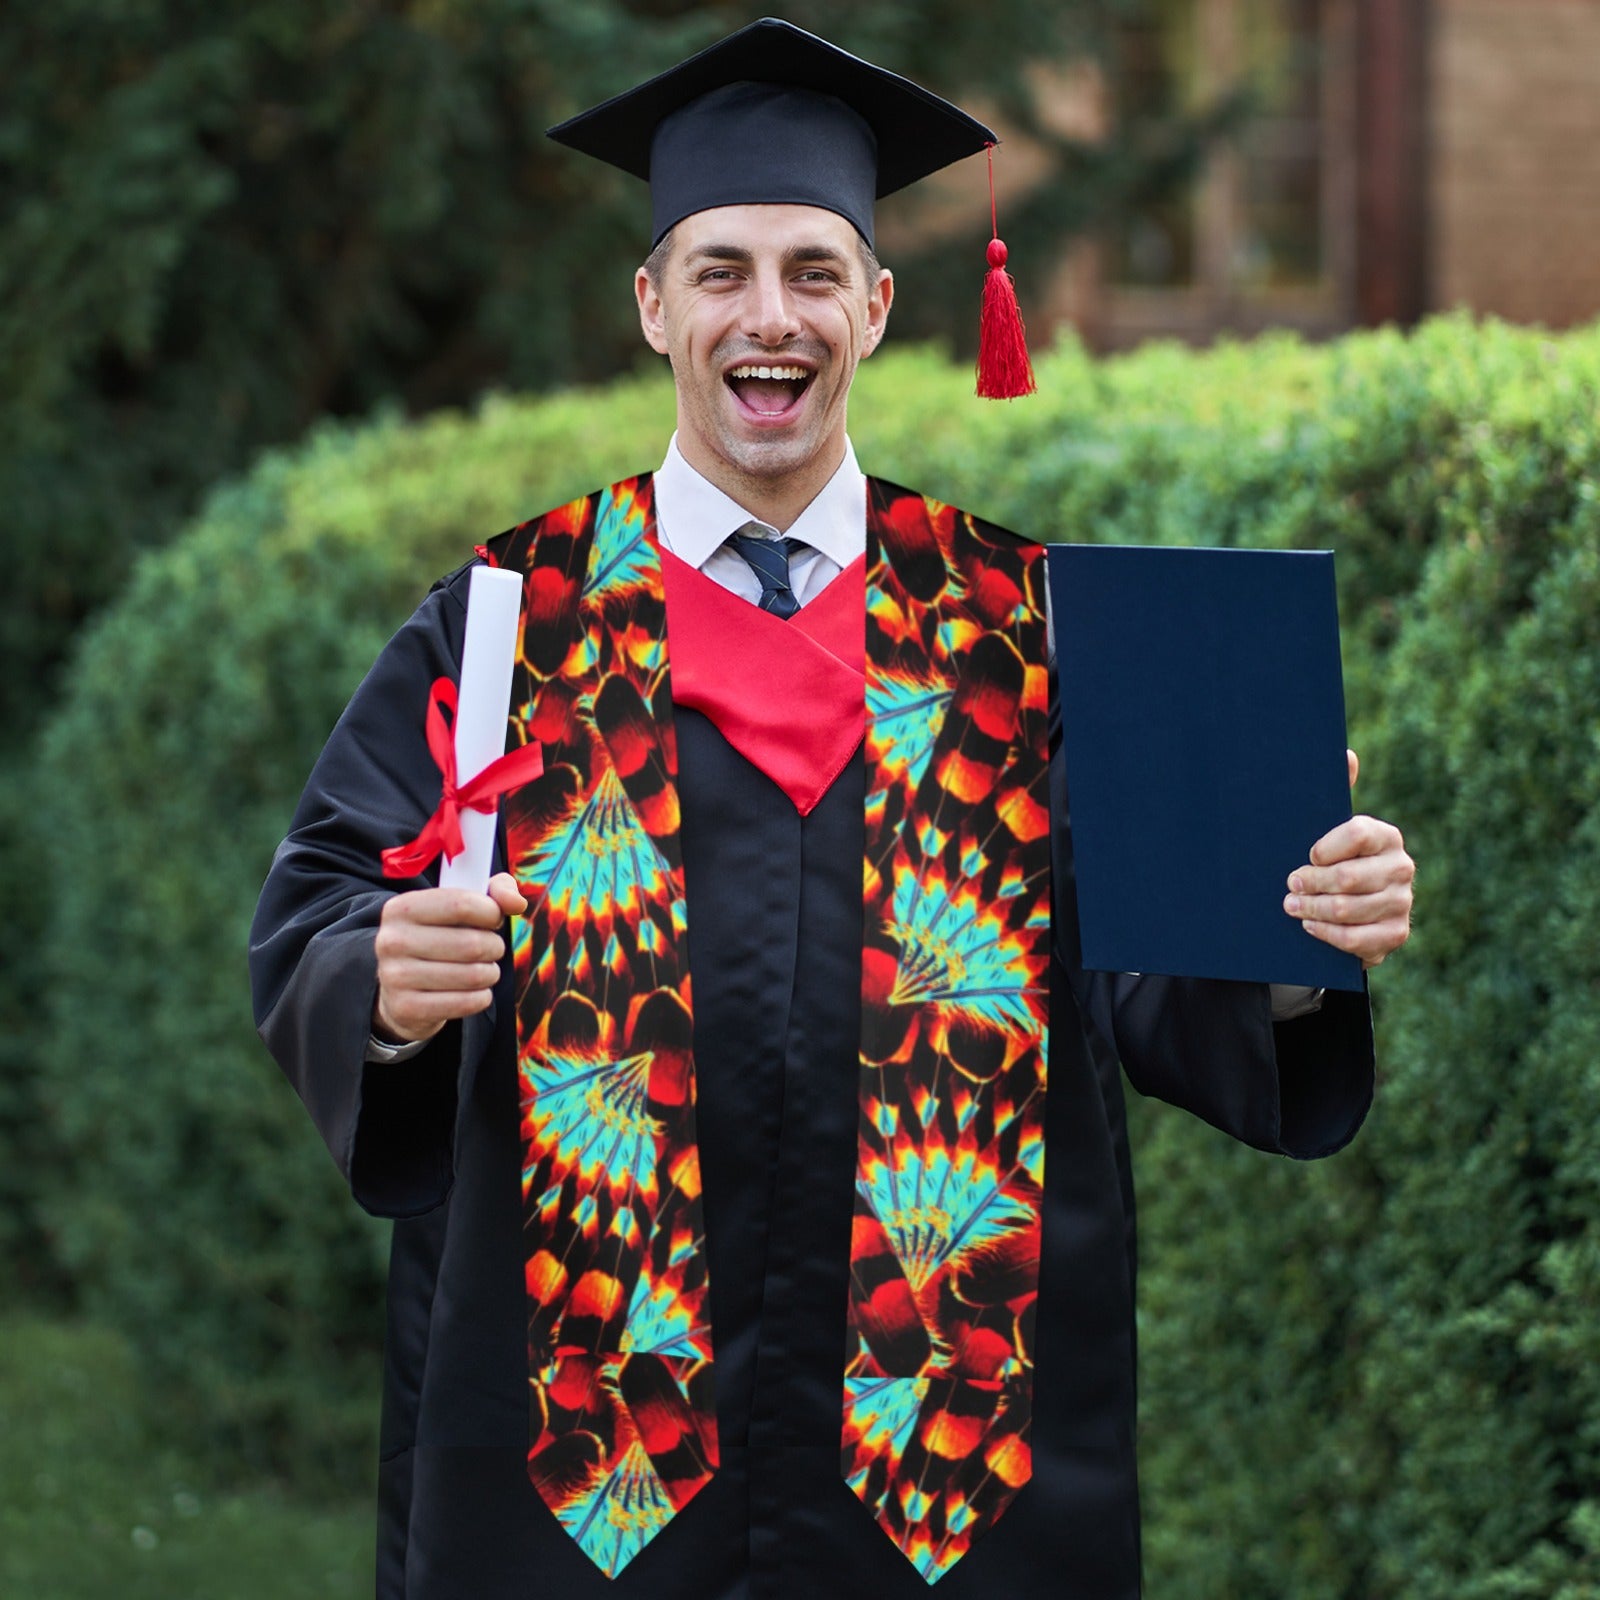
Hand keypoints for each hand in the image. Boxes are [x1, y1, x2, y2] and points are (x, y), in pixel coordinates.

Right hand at [372, 871, 527, 1044]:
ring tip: (483, 970)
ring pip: (473, 975)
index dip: (491, 912)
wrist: (401, 988)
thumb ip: (495, 891)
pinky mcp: (406, 1008)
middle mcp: (392, 940)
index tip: (494, 919)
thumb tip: (516, 903)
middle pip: (471, 944)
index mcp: (402, 907)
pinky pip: (466, 1003)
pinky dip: (481, 997)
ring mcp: (395, 977)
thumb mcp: (461, 905)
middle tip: (491, 949)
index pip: (461, 904)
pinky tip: (474, 992)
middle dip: (494, 947)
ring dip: (490, 973)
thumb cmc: (440, 937)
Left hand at [1283, 750, 1413, 967]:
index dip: (1325, 847)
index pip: (1356, 833)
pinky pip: (1356, 939)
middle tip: (1289, 885)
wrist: (1351, 909)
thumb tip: (1346, 754)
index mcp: (1386, 836)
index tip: (1306, 855)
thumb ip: (1336, 792)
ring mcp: (1402, 903)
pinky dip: (1327, 934)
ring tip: (1291, 906)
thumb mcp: (1329, 828)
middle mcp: (1401, 867)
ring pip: (1348, 909)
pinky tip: (1310, 926)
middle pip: (1348, 877)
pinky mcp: (1395, 934)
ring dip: (1312, 909)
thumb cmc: (1333, 861)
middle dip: (1310, 883)